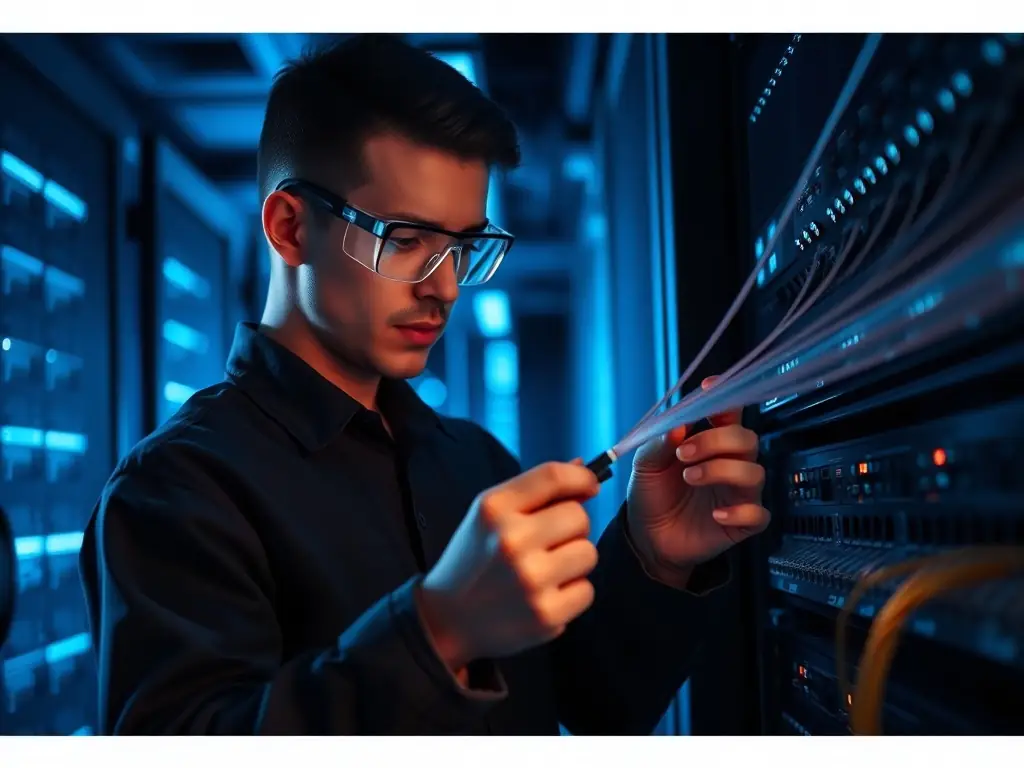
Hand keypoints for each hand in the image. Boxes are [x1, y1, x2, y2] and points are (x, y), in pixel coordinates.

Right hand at [418, 461, 600, 673]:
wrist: (445, 620)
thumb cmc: (474, 560)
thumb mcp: (490, 515)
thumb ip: (536, 490)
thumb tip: (584, 469)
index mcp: (494, 509)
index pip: (553, 477)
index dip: (581, 477)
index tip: (589, 485)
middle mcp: (511, 541)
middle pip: (579, 517)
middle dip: (571, 528)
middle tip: (549, 543)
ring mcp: (530, 580)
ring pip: (588, 553)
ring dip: (573, 561)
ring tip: (545, 571)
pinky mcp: (545, 615)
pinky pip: (587, 590)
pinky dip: (571, 594)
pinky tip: (545, 596)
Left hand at [626, 376, 769, 586]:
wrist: (645, 537)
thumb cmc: (651, 494)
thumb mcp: (645, 464)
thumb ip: (660, 442)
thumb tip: (678, 423)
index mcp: (710, 442)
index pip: (729, 414)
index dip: (725, 398)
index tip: (709, 388)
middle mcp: (730, 463)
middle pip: (746, 440)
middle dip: (716, 441)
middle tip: (683, 453)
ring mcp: (738, 493)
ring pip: (754, 473)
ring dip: (721, 471)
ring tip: (689, 478)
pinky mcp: (741, 523)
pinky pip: (758, 514)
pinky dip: (739, 512)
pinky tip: (715, 514)